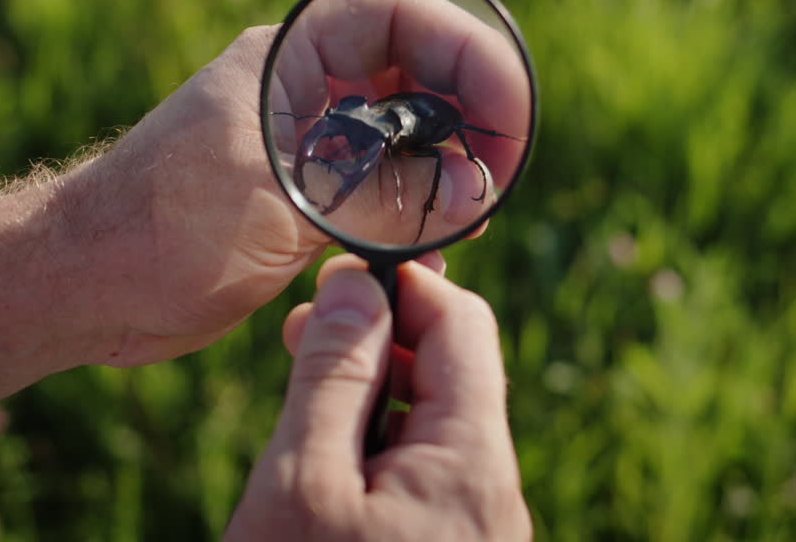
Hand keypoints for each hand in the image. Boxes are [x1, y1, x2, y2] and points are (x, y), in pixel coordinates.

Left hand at [59, 0, 529, 366]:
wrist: (82, 289)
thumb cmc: (157, 231)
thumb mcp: (282, 208)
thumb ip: (383, 195)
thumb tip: (473, 192)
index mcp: (290, 61)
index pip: (402, 18)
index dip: (469, 54)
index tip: (506, 118)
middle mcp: (306, 91)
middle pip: (418, 74)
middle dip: (469, 118)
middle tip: (499, 177)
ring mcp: (310, 144)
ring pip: (408, 136)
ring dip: (447, 173)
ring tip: (471, 219)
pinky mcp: (309, 197)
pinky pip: (385, 189)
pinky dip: (418, 214)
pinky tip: (432, 250)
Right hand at [224, 255, 531, 540]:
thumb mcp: (302, 483)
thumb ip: (333, 377)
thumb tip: (353, 282)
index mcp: (472, 461)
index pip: (463, 323)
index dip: (401, 284)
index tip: (334, 278)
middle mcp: (493, 490)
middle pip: (454, 369)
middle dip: (379, 334)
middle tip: (301, 332)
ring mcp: (476, 524)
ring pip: (435, 422)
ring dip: (374, 390)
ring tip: (304, 386)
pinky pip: (426, 472)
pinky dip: (379, 443)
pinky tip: (326, 452)